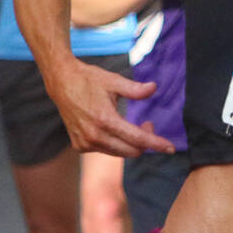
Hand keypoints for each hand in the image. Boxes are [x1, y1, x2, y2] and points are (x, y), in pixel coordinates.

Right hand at [45, 58, 173, 157]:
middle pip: (131, 151)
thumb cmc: (89, 79)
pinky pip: (105, 150)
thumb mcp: (114, 80)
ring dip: (130, 143)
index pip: (138, 138)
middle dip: (145, 142)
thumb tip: (154, 88)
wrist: (61, 82)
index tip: (171, 148)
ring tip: (130, 124)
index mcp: (105, 120)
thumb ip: (135, 89)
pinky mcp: (79, 146)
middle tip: (148, 123)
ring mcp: (85, 143)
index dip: (156, 143)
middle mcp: (94, 136)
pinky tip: (111, 128)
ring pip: (119, 153)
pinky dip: (114, 143)